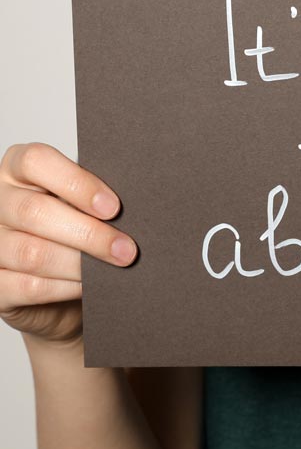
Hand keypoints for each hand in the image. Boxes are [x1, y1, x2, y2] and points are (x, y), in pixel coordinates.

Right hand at [0, 143, 137, 346]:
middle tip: (127, 247)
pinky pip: (29, 286)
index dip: (77, 183)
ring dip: (81, 263)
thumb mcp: (83, 201)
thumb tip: (136, 203)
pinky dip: (66, 287)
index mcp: (17, 168)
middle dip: (89, 233)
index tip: (113, 206)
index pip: (36, 161)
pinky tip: (90, 286)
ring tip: (116, 265)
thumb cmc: (76, 227)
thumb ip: (95, 195)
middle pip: (35, 211)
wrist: (59, 282)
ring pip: (33, 252)